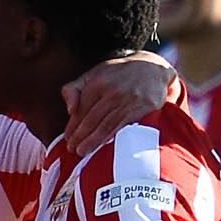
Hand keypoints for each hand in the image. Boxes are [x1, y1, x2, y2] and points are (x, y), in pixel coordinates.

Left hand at [62, 51, 178, 144]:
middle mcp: (113, 92)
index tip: (68, 138)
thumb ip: (74, 89)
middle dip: (80, 137)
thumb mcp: (93, 74)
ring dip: (92, 141)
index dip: (73, 126)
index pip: (81, 110)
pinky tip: (102, 147)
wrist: (152, 68)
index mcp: (98, 82)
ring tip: (83, 152)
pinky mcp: (143, 109)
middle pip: (92, 120)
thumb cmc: (118, 74)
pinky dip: (110, 139)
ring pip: (106, 126)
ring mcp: (129, 101)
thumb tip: (69, 110)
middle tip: (72, 149)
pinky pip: (122, 127)